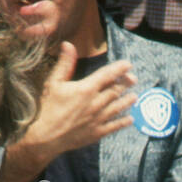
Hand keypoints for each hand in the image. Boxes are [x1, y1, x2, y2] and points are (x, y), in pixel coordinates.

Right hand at [0, 43, 136, 181]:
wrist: (46, 137)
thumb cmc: (48, 108)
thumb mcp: (54, 83)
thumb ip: (64, 64)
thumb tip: (68, 44)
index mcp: (86, 89)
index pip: (107, 75)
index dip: (119, 69)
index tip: (128, 65)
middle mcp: (96, 103)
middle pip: (115, 91)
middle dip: (125, 83)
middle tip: (133, 79)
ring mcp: (98, 119)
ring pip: (117, 107)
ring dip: (127, 101)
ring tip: (134, 97)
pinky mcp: (97, 133)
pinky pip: (114, 126)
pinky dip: (123, 122)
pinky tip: (130, 119)